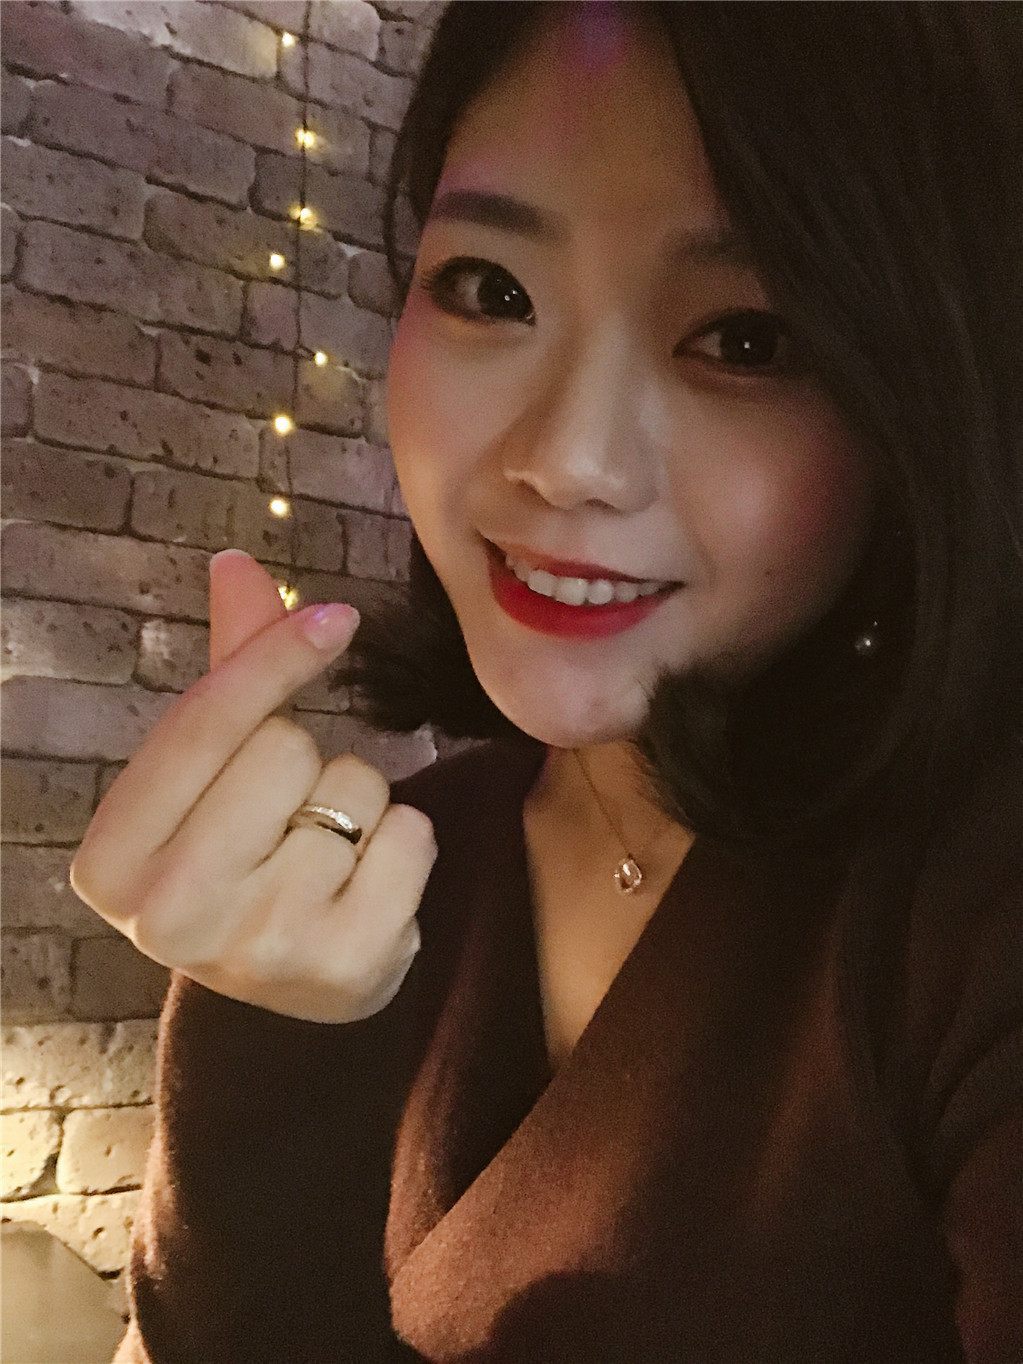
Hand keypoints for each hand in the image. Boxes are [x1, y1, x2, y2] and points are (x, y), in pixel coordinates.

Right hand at [69, 550, 436, 1022]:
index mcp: (112, 860)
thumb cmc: (237, 863)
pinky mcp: (346, 970)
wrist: (279, 999)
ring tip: (326, 857)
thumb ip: (227, 671)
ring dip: (360, 804)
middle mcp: (170, 914)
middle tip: (288, 818)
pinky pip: (411, 836)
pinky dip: (407, 843)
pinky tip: (369, 887)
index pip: (205, 723)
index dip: (274, 656)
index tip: (336, 618)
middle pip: (286, 750)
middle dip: (307, 762)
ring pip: (356, 788)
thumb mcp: (208, 780)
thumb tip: (238, 563)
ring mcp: (260, 948)